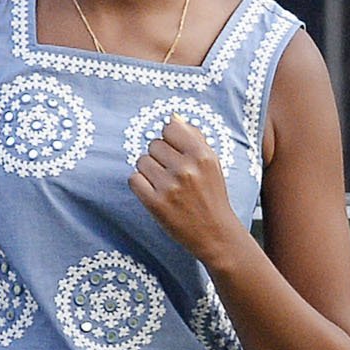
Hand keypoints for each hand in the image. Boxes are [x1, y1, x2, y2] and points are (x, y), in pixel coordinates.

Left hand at [129, 117, 244, 260]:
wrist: (215, 232)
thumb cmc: (211, 195)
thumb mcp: (212, 163)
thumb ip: (194, 137)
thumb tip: (173, 116)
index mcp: (202, 154)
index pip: (170, 128)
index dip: (170, 139)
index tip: (175, 152)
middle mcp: (186, 168)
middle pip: (153, 144)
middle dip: (159, 156)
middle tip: (171, 172)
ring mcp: (170, 186)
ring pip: (142, 161)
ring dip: (149, 171)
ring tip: (164, 183)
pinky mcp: (155, 203)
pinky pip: (134, 179)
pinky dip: (141, 185)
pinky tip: (154, 192)